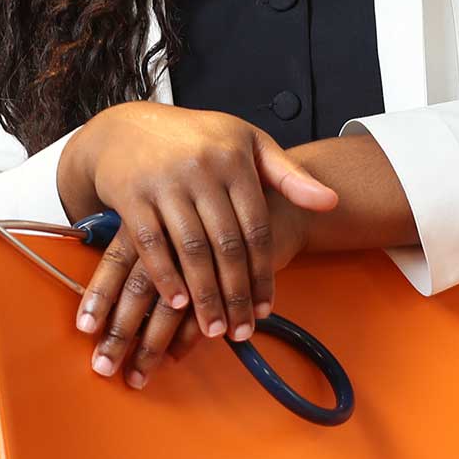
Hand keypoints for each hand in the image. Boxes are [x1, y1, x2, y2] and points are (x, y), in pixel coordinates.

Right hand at [67, 103, 335, 380]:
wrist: (127, 126)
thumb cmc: (197, 138)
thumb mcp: (247, 143)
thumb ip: (288, 175)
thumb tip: (331, 202)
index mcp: (235, 158)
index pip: (256, 227)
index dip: (263, 272)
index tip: (266, 309)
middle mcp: (202, 169)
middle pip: (226, 244)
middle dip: (236, 294)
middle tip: (242, 332)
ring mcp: (165, 182)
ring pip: (192, 249)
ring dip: (204, 295)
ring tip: (214, 329)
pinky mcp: (132, 195)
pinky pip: (151, 244)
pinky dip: (166, 276)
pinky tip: (178, 304)